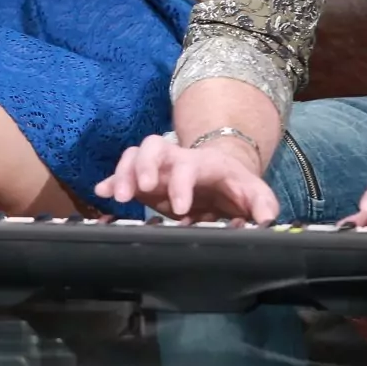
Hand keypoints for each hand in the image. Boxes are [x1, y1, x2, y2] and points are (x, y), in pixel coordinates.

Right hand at [94, 134, 279, 221]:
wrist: (223, 176)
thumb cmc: (236, 186)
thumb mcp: (255, 193)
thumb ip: (262, 204)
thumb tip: (266, 218)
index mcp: (204, 163)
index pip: (188, 166)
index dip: (181, 185)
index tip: (180, 210)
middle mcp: (177, 159)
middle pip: (153, 146)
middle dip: (142, 166)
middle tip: (137, 191)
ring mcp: (159, 167)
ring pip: (134, 155)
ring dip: (122, 173)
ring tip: (116, 196)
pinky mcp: (145, 179)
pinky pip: (124, 172)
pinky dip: (110, 180)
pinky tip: (100, 192)